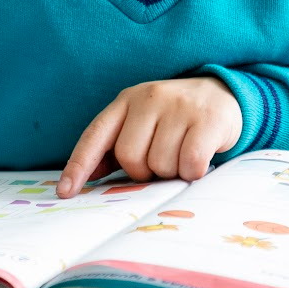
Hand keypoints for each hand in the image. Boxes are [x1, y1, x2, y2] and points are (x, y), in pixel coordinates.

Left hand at [57, 77, 242, 197]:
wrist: (223, 94)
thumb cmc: (174, 118)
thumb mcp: (142, 123)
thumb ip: (116, 146)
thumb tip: (88, 176)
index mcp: (126, 100)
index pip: (95, 135)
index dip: (79, 165)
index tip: (65, 192)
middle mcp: (149, 97)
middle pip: (129, 156)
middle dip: (143, 172)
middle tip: (160, 163)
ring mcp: (179, 106)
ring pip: (160, 163)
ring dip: (171, 171)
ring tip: (181, 155)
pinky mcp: (207, 118)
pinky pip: (190, 163)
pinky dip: (193, 171)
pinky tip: (199, 160)